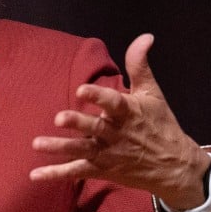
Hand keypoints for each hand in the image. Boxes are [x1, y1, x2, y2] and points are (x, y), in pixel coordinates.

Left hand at [30, 34, 210, 208]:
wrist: (175, 167)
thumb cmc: (160, 124)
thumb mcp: (152, 93)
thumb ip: (140, 65)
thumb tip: (145, 36)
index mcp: (128, 113)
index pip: (113, 103)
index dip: (98, 96)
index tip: (81, 89)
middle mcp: (116, 134)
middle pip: (94, 129)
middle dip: (77, 123)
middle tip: (58, 117)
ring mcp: (108, 154)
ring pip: (81, 151)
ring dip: (59, 148)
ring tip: (37, 143)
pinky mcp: (102, 169)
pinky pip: (76, 172)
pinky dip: (56, 174)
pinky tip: (35, 175)